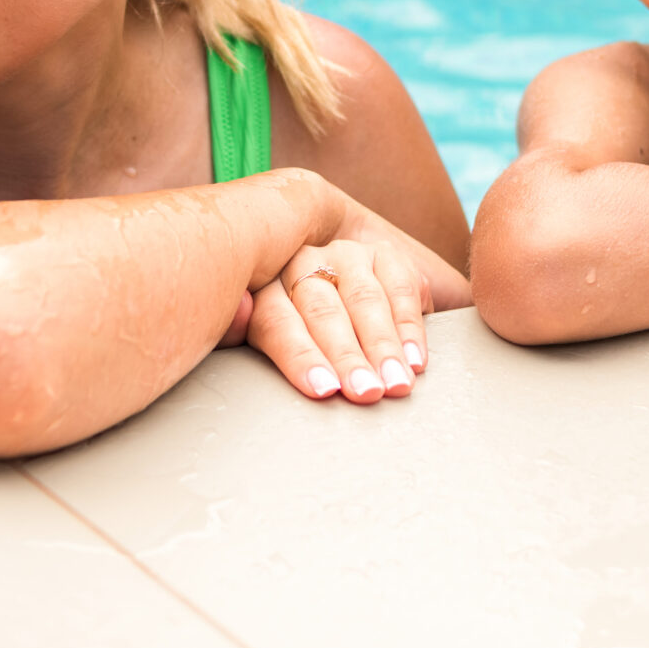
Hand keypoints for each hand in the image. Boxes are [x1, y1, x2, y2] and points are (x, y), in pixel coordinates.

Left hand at [248, 238, 433, 403]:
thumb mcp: (254, 333)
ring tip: (395, 384)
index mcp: (263, 285)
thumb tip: (234, 312)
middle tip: (365, 393)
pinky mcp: (383, 254)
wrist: (325, 286)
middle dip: (347, 355)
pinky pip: (401, 287)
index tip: (323, 390)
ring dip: (382, 345)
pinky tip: (415, 361)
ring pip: (363, 298)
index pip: (276, 320)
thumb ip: (238, 327)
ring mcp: (345, 254)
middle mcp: (302, 261)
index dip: (299, 355)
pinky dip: (409, 328)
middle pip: (323, 310)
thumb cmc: (286, 330)